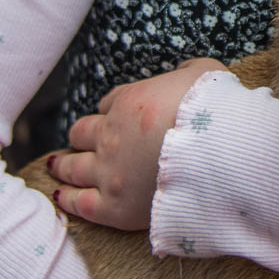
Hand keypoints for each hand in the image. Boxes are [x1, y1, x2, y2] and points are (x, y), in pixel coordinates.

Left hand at [48, 58, 227, 229]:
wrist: (222, 154)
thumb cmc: (216, 110)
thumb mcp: (204, 72)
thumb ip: (187, 72)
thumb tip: (184, 75)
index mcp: (131, 101)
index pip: (110, 102)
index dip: (113, 109)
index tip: (115, 115)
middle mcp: (113, 134)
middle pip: (83, 132)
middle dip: (82, 135)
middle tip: (80, 141)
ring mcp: (109, 171)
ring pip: (73, 165)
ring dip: (63, 164)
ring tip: (56, 166)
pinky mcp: (114, 206)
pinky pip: (79, 203)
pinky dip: (67, 198)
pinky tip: (60, 196)